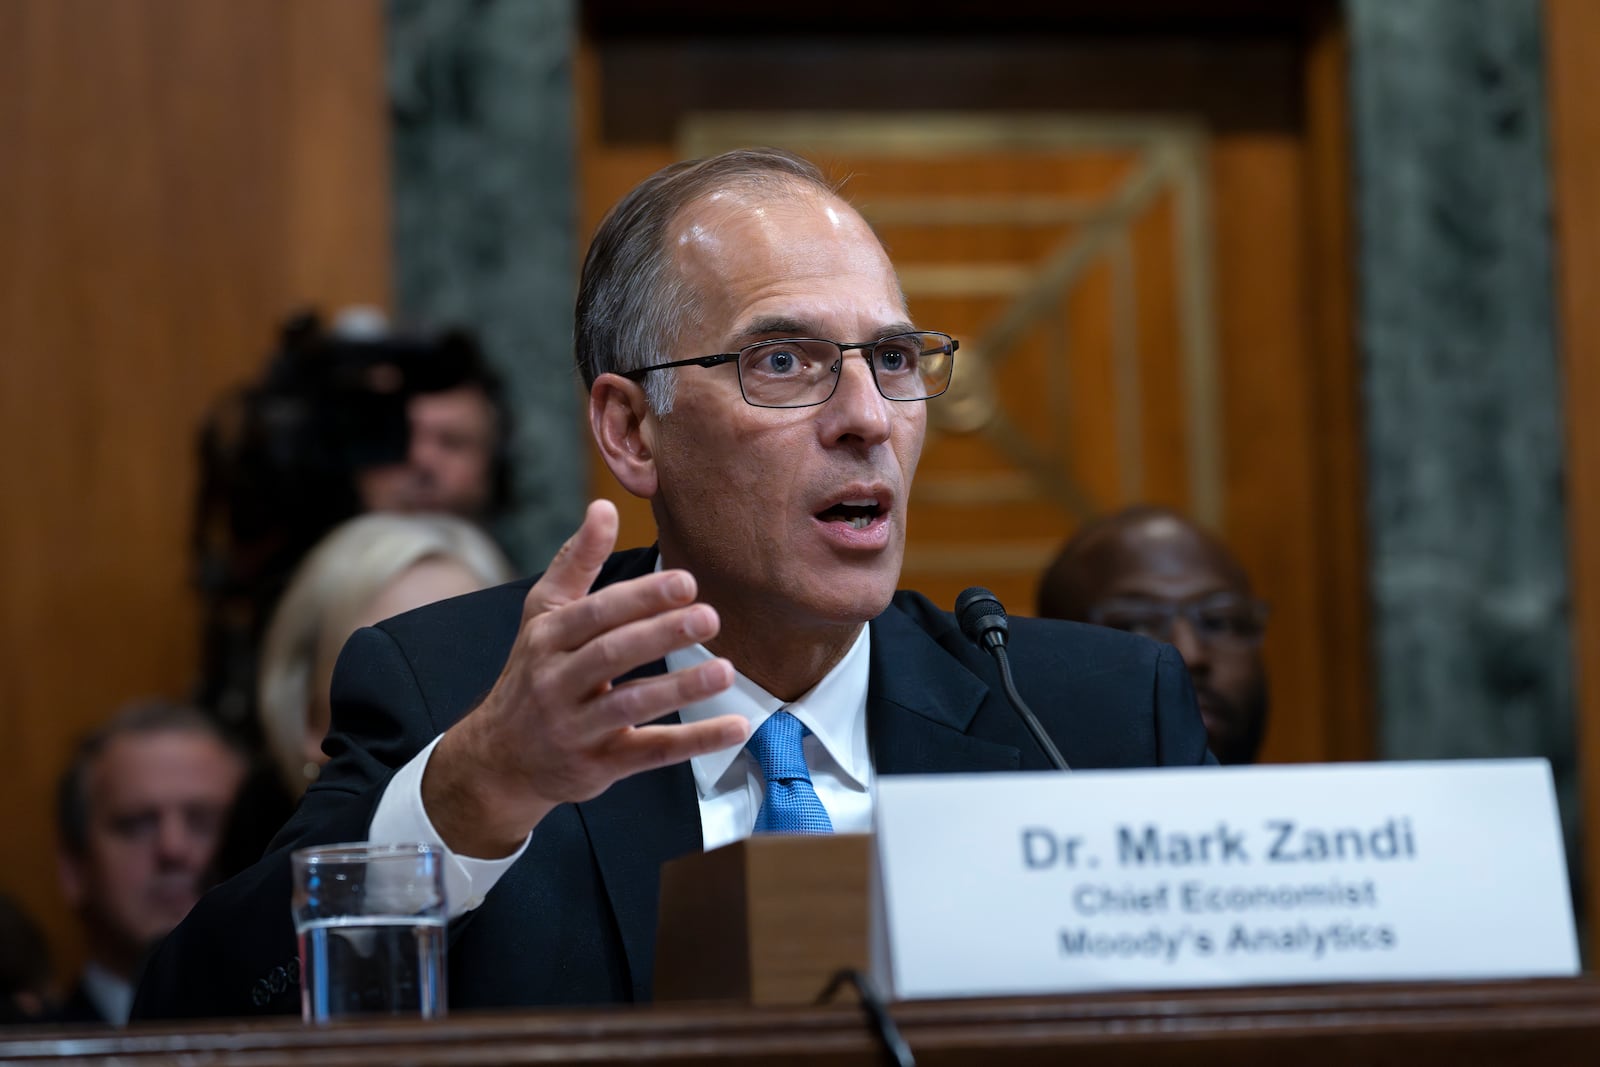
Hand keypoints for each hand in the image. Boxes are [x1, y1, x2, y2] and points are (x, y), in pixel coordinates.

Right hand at [422, 499, 744, 856]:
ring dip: (680, 689)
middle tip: (709, 617)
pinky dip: (694, 740)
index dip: (639, 597)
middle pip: (610, 655)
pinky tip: (735, 727)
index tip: (686, 582)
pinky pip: (650, 752)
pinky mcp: (598, 764)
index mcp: (547, 638)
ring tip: (725, 671)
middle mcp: (555, 682)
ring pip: (630, 705)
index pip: (595, 613)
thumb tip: (604, 506)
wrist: (498, 758)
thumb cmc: (533, 673)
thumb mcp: (542, 615)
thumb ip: (575, 561)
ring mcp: (575, 727)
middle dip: (660, 635)